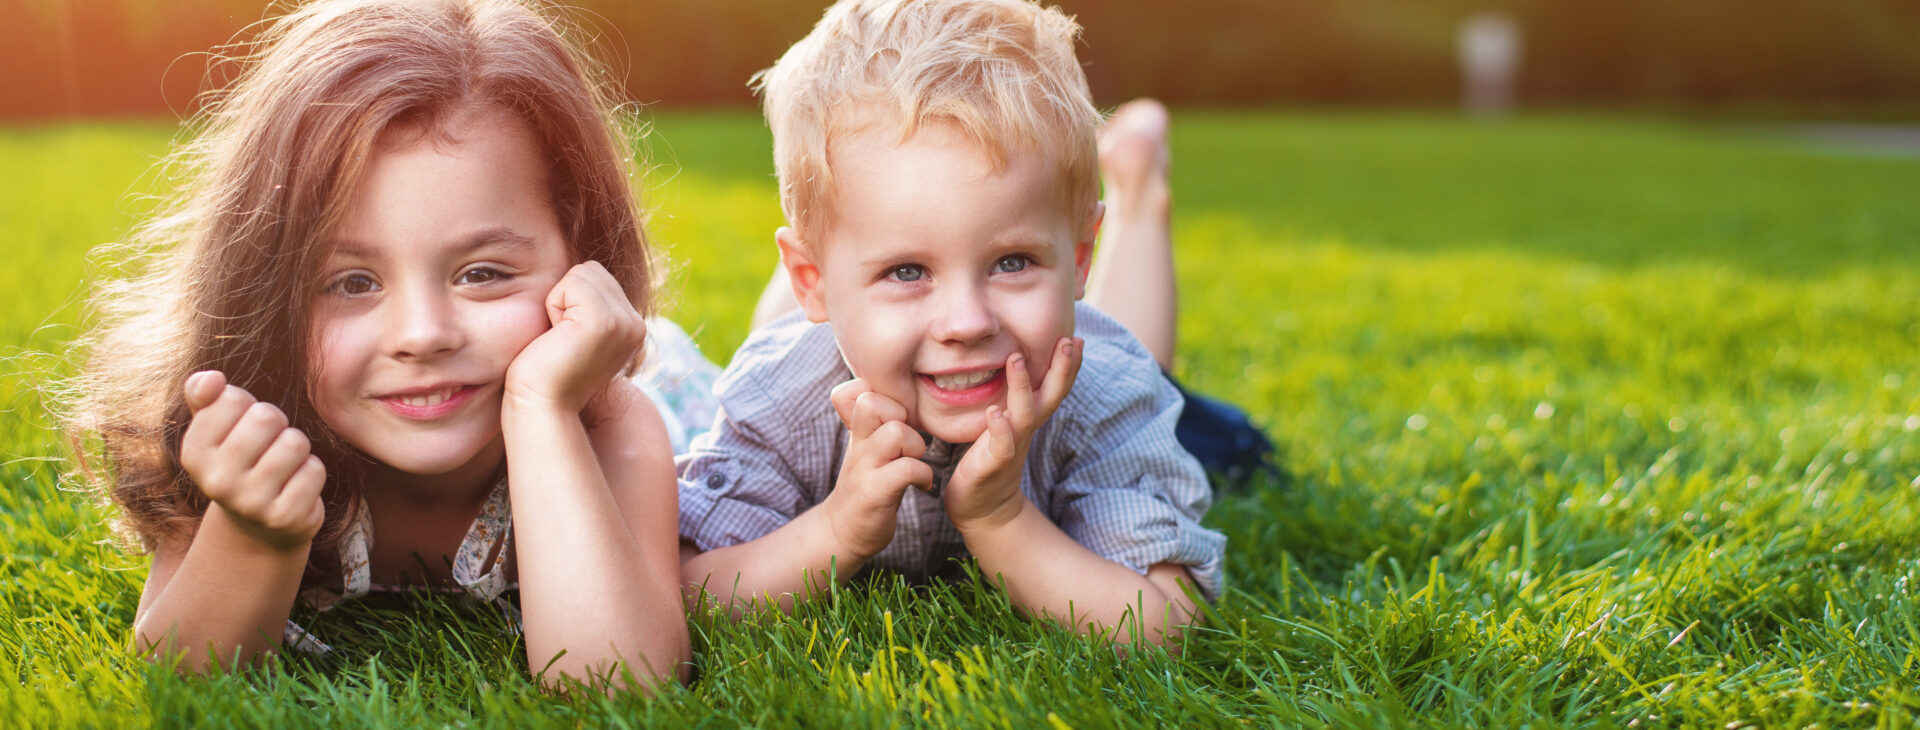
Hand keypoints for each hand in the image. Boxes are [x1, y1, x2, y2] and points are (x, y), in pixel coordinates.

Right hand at [178, 370, 326, 550]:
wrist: (257, 525)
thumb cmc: (240, 461)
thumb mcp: (214, 429)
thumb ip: (204, 397)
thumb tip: (211, 379)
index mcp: (193, 453)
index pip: (233, 398)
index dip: (248, 405)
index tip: (243, 426)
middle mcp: (216, 481)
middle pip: (267, 417)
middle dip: (277, 423)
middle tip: (270, 444)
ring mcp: (250, 502)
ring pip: (295, 442)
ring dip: (297, 447)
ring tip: (283, 465)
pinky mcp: (284, 517)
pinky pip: (314, 470)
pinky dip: (311, 472)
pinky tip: (295, 486)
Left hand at [504, 261, 646, 413]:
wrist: (541, 405)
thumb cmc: (547, 371)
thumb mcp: (578, 334)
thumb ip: (590, 307)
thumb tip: (582, 273)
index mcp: (633, 327)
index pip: (597, 277)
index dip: (570, 300)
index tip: (567, 338)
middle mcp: (636, 325)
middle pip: (590, 270)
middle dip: (566, 297)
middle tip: (561, 337)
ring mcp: (624, 323)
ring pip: (581, 273)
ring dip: (559, 301)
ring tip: (559, 338)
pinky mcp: (605, 322)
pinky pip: (571, 283)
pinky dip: (553, 305)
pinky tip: (556, 336)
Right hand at [821, 379, 932, 558]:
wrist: (843, 532)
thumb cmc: (864, 485)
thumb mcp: (863, 446)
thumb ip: (871, 419)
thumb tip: (878, 386)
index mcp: (858, 431)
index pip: (856, 389)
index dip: (881, 394)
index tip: (895, 417)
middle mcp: (858, 445)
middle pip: (871, 402)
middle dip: (900, 416)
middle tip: (907, 441)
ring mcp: (864, 468)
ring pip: (895, 432)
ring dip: (914, 446)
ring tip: (914, 462)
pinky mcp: (875, 492)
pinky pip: (907, 469)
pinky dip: (923, 475)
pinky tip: (922, 485)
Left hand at [945, 337, 1080, 531]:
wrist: (984, 509)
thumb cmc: (993, 459)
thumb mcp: (1010, 424)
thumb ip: (1018, 400)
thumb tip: (1020, 367)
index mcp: (1031, 418)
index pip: (1055, 388)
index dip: (1069, 365)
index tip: (1078, 337)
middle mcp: (1026, 429)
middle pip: (1051, 396)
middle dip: (1062, 369)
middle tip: (1068, 340)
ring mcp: (1011, 445)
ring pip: (1023, 414)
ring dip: (1022, 386)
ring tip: (1017, 358)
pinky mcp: (993, 464)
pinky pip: (1000, 446)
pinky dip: (999, 429)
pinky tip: (994, 413)